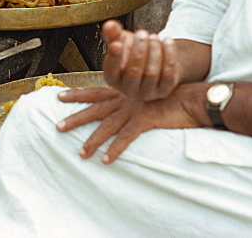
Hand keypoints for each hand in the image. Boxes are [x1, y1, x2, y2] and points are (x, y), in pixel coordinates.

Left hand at [56, 84, 200, 163]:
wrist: (193, 97)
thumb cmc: (173, 95)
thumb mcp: (149, 90)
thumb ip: (134, 95)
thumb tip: (125, 103)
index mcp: (124, 91)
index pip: (96, 92)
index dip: (78, 94)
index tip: (59, 96)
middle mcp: (126, 98)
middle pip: (95, 109)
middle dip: (76, 117)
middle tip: (58, 126)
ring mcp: (134, 108)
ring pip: (107, 126)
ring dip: (93, 140)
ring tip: (81, 153)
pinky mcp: (145, 119)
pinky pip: (126, 137)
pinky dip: (115, 149)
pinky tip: (106, 160)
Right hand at [101, 19, 181, 100]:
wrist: (153, 62)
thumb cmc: (132, 52)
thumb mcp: (120, 41)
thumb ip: (113, 34)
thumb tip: (109, 25)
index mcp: (113, 78)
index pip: (111, 71)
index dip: (114, 58)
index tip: (117, 43)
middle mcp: (128, 89)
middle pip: (133, 73)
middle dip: (139, 50)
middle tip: (142, 32)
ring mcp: (147, 92)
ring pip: (151, 74)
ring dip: (154, 52)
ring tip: (153, 36)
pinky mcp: (164, 90)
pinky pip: (168, 74)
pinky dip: (169, 55)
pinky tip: (167, 41)